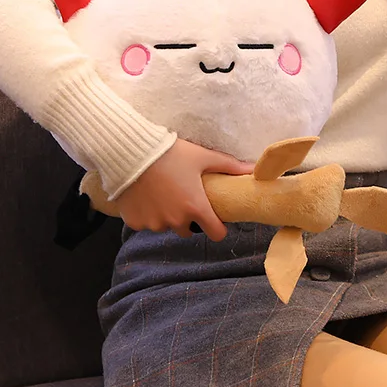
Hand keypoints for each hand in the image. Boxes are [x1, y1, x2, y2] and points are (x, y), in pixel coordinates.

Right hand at [113, 138, 252, 241]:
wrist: (131, 152)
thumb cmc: (171, 153)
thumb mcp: (203, 157)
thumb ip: (230, 166)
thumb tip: (254, 169)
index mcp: (196, 208)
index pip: (216, 234)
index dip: (218, 228)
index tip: (215, 219)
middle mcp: (175, 221)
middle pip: (188, 230)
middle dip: (189, 218)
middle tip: (184, 197)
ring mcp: (153, 223)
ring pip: (166, 226)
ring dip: (167, 216)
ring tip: (163, 194)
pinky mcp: (135, 222)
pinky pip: (145, 223)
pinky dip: (147, 214)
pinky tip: (146, 196)